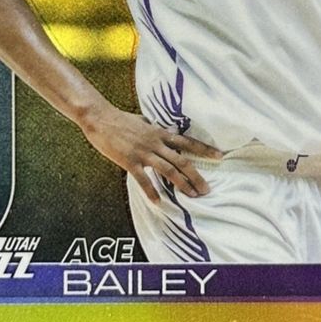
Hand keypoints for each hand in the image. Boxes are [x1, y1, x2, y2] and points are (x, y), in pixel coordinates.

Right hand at [78, 100, 222, 203]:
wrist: (101, 119)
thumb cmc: (121, 119)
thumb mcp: (143, 120)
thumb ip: (154, 128)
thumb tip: (162, 129)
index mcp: (160, 132)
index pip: (187, 142)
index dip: (204, 149)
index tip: (219, 156)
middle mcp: (156, 142)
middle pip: (182, 160)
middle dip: (196, 176)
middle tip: (206, 189)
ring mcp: (143, 152)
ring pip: (168, 170)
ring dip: (181, 184)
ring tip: (191, 196)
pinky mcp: (130, 161)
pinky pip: (143, 179)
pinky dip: (151, 191)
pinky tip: (159, 202)